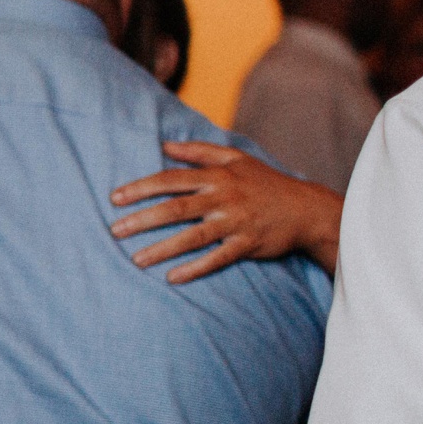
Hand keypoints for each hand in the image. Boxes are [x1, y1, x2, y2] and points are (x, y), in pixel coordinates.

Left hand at [110, 141, 343, 281]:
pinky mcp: (248, 244)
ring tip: (136, 260)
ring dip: (163, 249)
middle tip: (115, 230)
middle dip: (143, 219)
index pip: (171, 180)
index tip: (115, 198)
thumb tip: (164, 145)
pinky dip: (196, 268)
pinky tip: (173, 278)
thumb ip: (199, 151)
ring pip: (193, 236)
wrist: (307, 209)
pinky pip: (218, 258)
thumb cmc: (266, 182)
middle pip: (176, 208)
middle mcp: (224, 197)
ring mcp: (236, 222)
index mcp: (217, 176)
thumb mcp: (236, 158)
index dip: (141, 188)